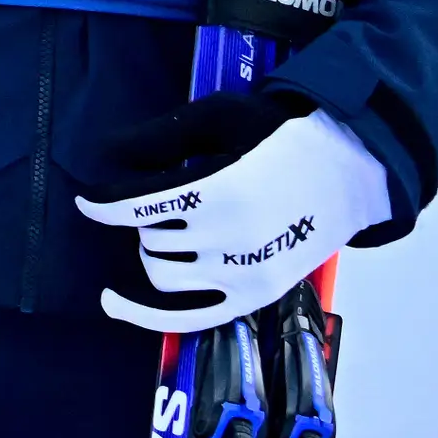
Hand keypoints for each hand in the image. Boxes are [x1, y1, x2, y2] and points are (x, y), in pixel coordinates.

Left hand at [75, 90, 391, 333]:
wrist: (350, 172)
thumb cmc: (280, 137)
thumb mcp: (219, 118)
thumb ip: (160, 138)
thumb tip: (104, 152)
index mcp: (221, 191)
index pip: (137, 205)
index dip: (103, 201)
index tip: (87, 199)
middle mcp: (232, 240)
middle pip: (149, 237)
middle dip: (143, 219)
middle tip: (166, 199)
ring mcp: (245, 276)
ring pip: (161, 274)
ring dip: (152, 251)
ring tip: (168, 231)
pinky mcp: (255, 298)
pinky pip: (188, 319)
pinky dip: (146, 316)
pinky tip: (112, 303)